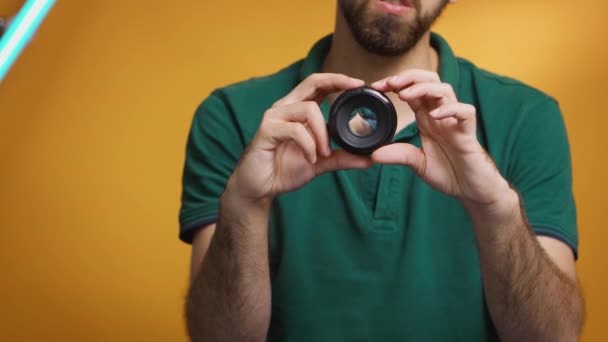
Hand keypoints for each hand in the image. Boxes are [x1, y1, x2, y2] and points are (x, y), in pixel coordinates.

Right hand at [227, 73, 372, 205]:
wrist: (259, 188)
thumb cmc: (283, 170)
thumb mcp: (320, 164)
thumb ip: (341, 158)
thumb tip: (369, 159)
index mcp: (297, 110)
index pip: (318, 85)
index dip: (338, 79)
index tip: (359, 83)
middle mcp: (285, 108)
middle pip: (311, 82)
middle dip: (335, 81)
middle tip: (355, 86)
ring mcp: (274, 117)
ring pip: (308, 109)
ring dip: (322, 132)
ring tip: (325, 154)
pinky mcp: (266, 130)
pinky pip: (295, 130)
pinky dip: (308, 145)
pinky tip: (311, 158)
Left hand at [371, 70, 510, 205]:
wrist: (471, 190)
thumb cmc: (449, 173)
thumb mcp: (417, 163)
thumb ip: (399, 155)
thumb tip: (373, 154)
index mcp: (427, 119)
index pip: (411, 91)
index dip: (395, 84)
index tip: (377, 86)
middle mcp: (440, 115)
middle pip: (429, 81)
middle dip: (409, 77)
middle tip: (390, 83)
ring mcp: (455, 122)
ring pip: (445, 90)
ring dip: (423, 88)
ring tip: (405, 95)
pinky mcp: (468, 132)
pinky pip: (465, 112)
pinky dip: (451, 109)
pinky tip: (435, 115)